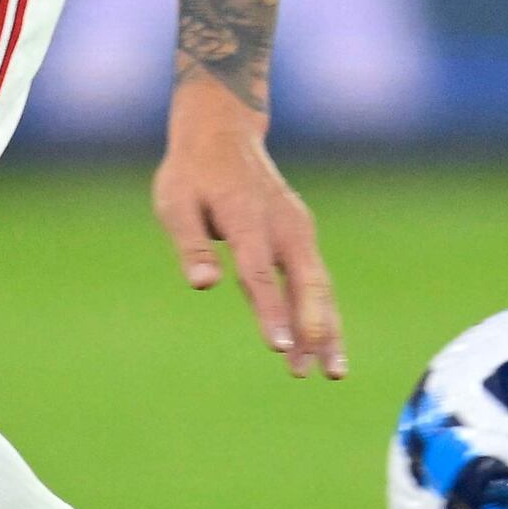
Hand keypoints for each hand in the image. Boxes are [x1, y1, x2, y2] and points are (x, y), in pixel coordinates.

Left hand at [155, 77, 338, 379]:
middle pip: (306, 283)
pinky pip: (315, 281)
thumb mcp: (175, 202)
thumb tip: (202, 283)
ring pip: (318, 286)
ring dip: (327, 329)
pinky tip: (321, 349)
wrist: (223, 134)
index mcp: (245, 217)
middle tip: (325, 372)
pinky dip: (321, 313)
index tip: (279, 348)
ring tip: (332, 374)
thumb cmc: (192, 174)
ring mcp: (297, 230)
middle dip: (317, 328)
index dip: (270, 311)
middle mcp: (282, 225)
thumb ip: (190, 243)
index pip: (258, 271)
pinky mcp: (301, 238)